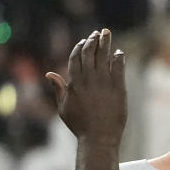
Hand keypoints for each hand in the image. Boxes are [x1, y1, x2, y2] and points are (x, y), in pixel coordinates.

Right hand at [46, 28, 126, 144]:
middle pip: (90, 53)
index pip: (75, 57)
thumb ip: (58, 89)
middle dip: (93, 40)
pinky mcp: (118, 89)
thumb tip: (49, 74)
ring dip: (105, 43)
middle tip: (98, 33)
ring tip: (107, 34)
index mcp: (74, 82)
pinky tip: (120, 53)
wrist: (99, 137)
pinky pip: (119, 68)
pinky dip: (119, 58)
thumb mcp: (63, 107)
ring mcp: (104, 83)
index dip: (80, 47)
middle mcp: (88, 79)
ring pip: (104, 57)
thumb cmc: (80, 125)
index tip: (84, 40)